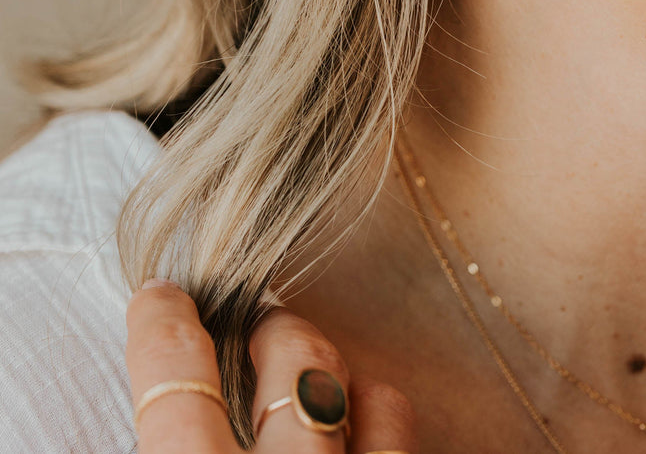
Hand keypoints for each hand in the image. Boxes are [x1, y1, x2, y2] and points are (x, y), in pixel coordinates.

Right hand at [126, 280, 416, 452]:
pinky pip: (400, 436)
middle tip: (253, 321)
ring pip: (360, 390)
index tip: (161, 295)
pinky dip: (377, 413)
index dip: (163, 322)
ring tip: (307, 362)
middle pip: (293, 357)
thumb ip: (164, 449)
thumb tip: (156, 415)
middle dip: (270, 325)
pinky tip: (359, 417)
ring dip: (328, 364)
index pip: (177, 375)